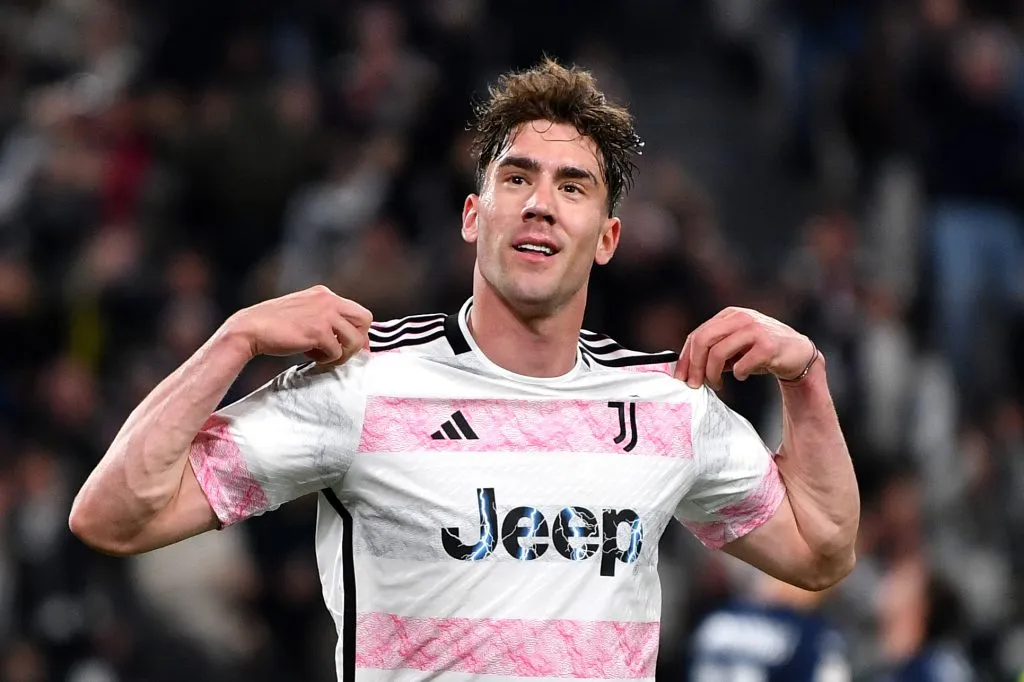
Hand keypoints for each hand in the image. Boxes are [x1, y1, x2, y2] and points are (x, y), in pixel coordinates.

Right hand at [223, 285, 371, 365]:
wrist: (250, 328)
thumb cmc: (275, 326)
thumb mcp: (304, 313)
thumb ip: (325, 319)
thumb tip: (347, 339)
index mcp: (324, 294)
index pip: (358, 311)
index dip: (358, 332)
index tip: (348, 346)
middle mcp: (328, 300)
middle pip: (365, 320)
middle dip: (358, 341)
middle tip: (342, 353)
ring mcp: (325, 314)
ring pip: (355, 339)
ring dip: (342, 354)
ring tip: (323, 357)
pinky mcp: (318, 331)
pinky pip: (337, 351)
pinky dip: (326, 359)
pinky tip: (310, 356)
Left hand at [675, 307, 814, 389]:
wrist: (798, 354)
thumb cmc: (762, 352)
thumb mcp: (735, 347)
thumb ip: (714, 352)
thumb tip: (687, 371)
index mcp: (729, 315)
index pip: (697, 335)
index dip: (685, 358)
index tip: (681, 377)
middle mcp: (741, 317)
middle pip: (703, 340)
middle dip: (694, 366)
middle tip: (695, 384)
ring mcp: (755, 329)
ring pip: (718, 352)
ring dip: (712, 374)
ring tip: (717, 385)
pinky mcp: (768, 345)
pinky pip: (741, 364)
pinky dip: (737, 374)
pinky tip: (742, 376)